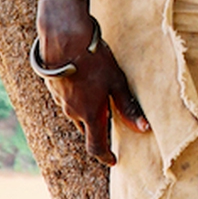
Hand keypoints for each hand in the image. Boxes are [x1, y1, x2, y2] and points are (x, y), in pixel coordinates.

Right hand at [35, 0, 149, 168]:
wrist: (64, 38)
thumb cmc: (95, 60)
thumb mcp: (117, 82)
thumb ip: (128, 107)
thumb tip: (144, 128)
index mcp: (90, 115)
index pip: (96, 146)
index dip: (105, 156)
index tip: (113, 160)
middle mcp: (73, 112)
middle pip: (87, 128)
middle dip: (98, 128)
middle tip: (110, 120)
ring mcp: (60, 100)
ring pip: (76, 112)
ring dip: (87, 110)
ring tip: (98, 95)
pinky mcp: (53, 86)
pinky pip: (67, 99)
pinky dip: (77, 97)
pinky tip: (84, 81)